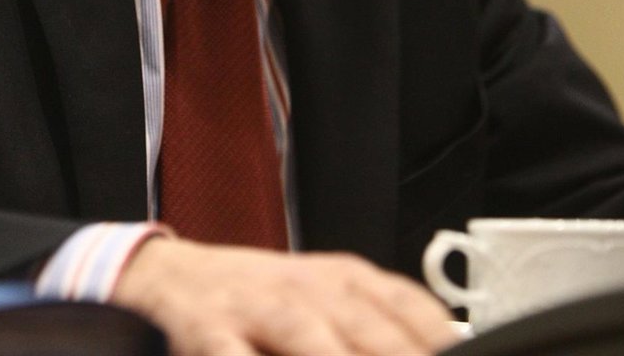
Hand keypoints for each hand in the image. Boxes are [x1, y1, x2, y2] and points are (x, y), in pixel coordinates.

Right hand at [114, 236, 454, 355]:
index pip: (410, 308)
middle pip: (368, 327)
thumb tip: (446, 349)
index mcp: (347, 280)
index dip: (441, 340)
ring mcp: (260, 306)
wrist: (176, 274)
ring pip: (307, 335)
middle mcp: (310, 288)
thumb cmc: (268, 300)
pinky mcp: (212, 329)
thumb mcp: (331, 299)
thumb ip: (386, 326)